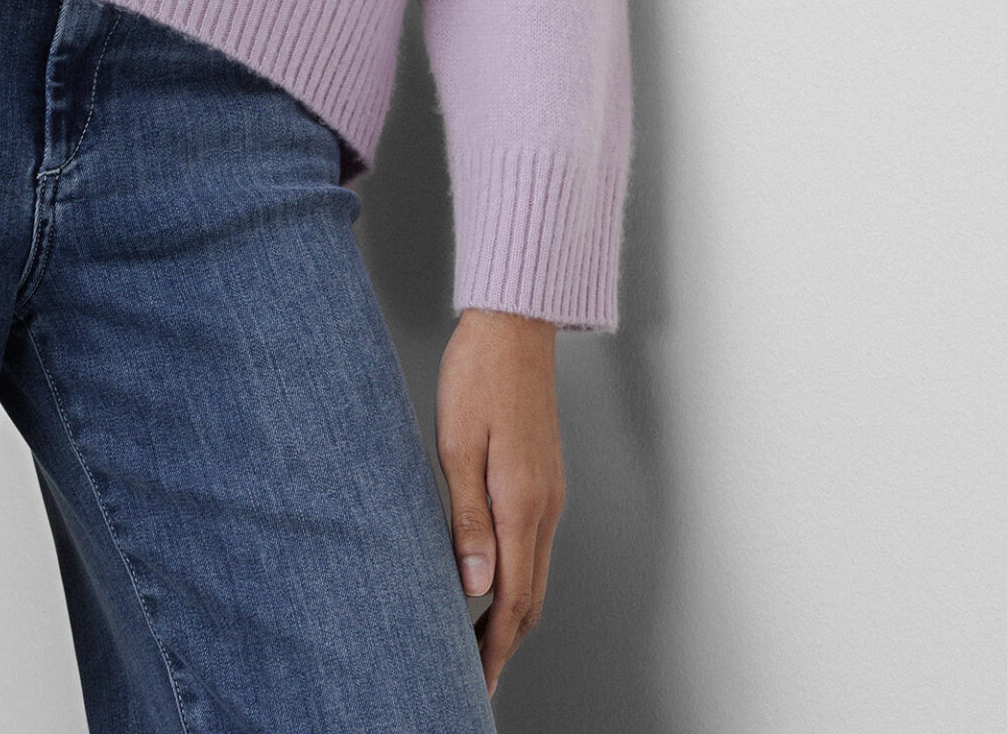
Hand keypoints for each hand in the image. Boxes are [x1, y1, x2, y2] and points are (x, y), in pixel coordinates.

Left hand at [435, 307, 564, 694]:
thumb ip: (467, 519)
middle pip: (532, 596)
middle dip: (506, 643)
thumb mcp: (456, 445)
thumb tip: (475, 587)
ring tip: (481, 643)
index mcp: (522, 501)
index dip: (496, 646)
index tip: (476, 681)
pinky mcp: (544, 478)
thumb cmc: (478, 375)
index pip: (514, 597)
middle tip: (476, 679)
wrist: (514, 325)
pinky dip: (519, 579)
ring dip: (513, 614)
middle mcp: (544, 504)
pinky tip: (495, 584)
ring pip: (536, 573)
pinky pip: (536, 545)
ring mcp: (550, 492)